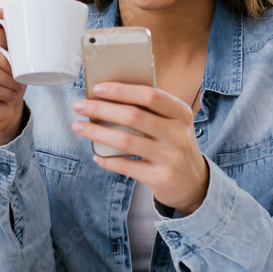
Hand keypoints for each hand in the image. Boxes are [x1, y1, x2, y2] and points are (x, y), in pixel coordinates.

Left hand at [71, 82, 208, 215]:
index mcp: (180, 113)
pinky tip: (96, 155)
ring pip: (126, 140)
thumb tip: (107, 97)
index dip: (121, 90)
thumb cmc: (173, 144)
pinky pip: (126, 166)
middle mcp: (178, 133)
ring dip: (96, 132)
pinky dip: (107, 160)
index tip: (96, 88)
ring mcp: (171, 156)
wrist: (194, 182)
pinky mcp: (161, 177)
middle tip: (78, 106)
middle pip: (133, 116)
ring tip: (78, 127)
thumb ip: (149, 111)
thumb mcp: (172, 124)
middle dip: (101, 109)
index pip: (149, 95)